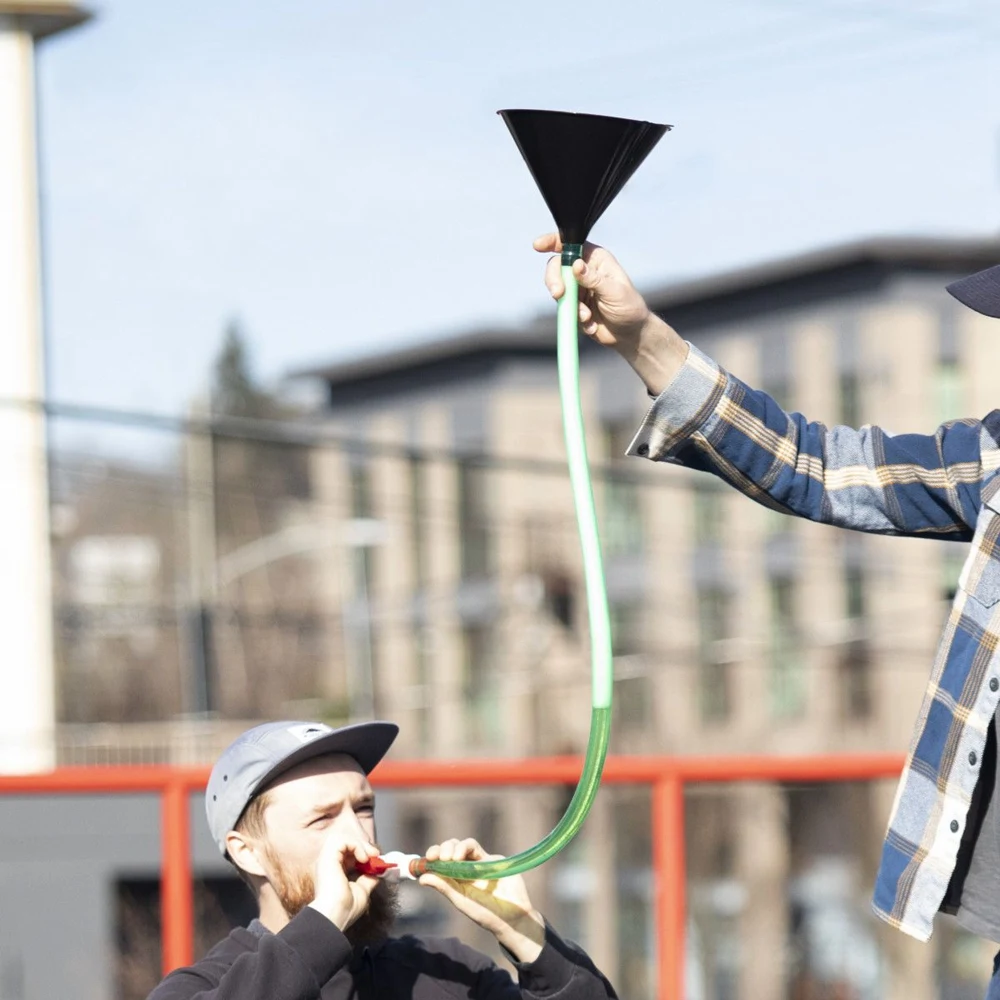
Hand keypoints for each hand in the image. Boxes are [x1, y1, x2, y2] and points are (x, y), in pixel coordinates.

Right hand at [308, 834, 379, 932]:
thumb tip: (377, 871)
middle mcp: (328, 863)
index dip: (362, 852)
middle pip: (344, 842)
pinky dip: (355, 845)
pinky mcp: (327, 856)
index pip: (347, 853)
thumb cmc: (345, 909)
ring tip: (367, 857)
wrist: (335, 916)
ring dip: (358, 844)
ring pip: (341, 838)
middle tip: (375, 855)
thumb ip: (368, 879)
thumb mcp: (362, 890)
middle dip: (362, 845)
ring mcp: (326, 859)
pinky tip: (363, 858)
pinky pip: (342, 840)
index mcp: (333, 871)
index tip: (375, 859)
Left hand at [418, 838, 545, 963]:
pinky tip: (464, 860)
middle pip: (452, 848)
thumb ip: (444, 887)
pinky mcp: (493, 860)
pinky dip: (467, 848)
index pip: (441, 861)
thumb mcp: (461, 901)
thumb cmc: (486, 914)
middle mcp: (467, 868)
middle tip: (441, 858)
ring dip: (456, 847)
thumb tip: (421, 878)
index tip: (429, 858)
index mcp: (456, 879)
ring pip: (465, 844)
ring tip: (453, 859)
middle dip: (444, 848)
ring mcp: (480, 863)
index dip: (434, 856)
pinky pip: (477, 849)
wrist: (512, 918)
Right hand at [535, 233, 687, 395]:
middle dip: (555, 281)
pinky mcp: (573, 306)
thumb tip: (575, 265)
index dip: (552, 242)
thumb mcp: (614, 291)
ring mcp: (577, 289)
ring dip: (570, 306)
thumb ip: (594, 279)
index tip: (538, 246)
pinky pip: (563, 310)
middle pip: (556, 268)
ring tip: (587, 317)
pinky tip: (591, 324)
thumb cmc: (629, 307)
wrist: (629, 334)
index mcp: (596, 259)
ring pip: (558, 291)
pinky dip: (574, 319)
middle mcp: (584, 271)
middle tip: (559, 294)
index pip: (571, 245)